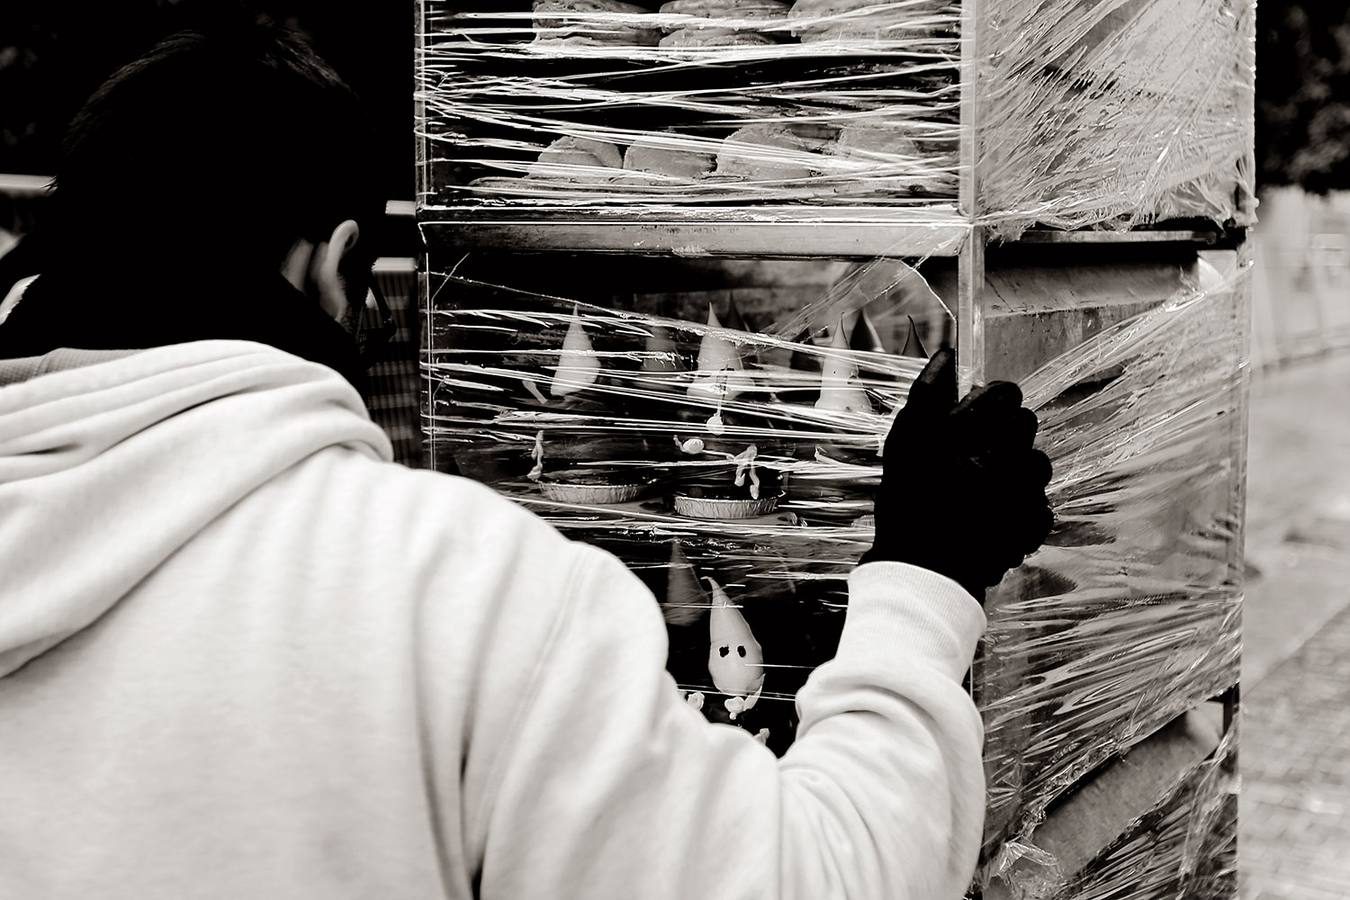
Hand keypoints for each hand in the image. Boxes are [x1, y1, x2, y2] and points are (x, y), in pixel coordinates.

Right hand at [861, 349, 1053, 601]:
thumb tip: (948, 355)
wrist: (923, 572)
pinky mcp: (1034, 526)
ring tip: (980, 487)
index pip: (1008, 394)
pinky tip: (990, 514)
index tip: (967, 421)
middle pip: (1026, 426)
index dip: (987, 403)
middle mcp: (1013, 459)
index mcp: (984, 434)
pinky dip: (1021, 504)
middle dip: (1002, 433)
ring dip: (1014, 468)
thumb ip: (926, 393)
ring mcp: (1028, 494)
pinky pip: (1040, 502)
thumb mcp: (905, 442)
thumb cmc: (909, 502)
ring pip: (1036, 464)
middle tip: (969, 455)